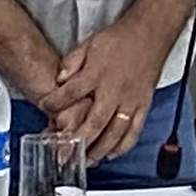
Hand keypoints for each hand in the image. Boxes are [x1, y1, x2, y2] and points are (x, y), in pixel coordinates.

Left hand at [47, 14, 168, 163]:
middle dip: (76, 141)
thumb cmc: (120, 40)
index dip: (54, 103)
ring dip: (99, 150)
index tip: (45, 108)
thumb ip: (72, 62)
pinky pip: (134, 131)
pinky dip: (123, 146)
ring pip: (114, 133)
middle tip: (65, 155)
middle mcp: (114, 91)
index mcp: (97, 74)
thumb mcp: (89, 44)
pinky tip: (112, 154)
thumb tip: (59, 79)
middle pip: (93, 123)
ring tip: (86, 161)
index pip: (70, 94)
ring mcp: (130, 101)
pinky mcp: (143, 105)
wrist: (149, 34)